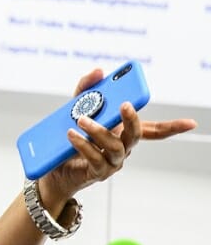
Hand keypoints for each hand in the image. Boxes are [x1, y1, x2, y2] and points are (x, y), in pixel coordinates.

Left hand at [40, 68, 197, 203]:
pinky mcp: (98, 173)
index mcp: (123, 132)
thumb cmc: (69, 138)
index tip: (191, 123)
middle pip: (136, 134)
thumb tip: (99, 71)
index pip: (153, 130)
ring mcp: (112, 162)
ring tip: (81, 119)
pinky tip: (72, 136)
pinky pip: (96, 158)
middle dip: (132, 119)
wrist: (53, 169)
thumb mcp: (73, 108)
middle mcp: (123, 147)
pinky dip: (84, 145)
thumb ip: (86, 89)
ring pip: (115, 146)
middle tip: (124, 105)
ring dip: (98, 131)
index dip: (172, 127)